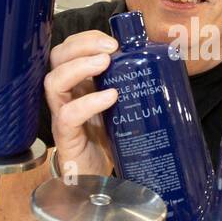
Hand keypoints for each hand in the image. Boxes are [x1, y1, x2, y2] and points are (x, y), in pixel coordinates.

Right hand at [43, 30, 119, 177]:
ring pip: (53, 81)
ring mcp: (62, 115)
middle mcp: (66, 95)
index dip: (87, 39)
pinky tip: (109, 97)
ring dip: (79, 67)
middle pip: (56, 58)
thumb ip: (133, 85)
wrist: (100, 181)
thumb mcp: (123, 106)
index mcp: (79, 83)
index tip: (113, 40)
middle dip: (81, 45)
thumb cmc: (109, 140)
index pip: (70, 50)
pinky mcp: (66, 137)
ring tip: (104, 63)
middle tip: (109, 48)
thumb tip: (167, 61)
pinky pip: (67, 115)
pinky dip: (88, 102)